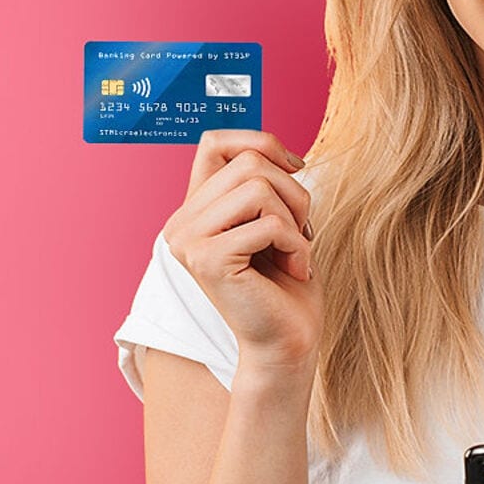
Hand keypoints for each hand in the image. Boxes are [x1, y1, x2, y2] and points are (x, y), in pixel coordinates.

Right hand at [162, 129, 318, 366]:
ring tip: (296, 251)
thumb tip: (276, 150)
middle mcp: (182, 222)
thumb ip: (262, 183)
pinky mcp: (208, 259)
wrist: (287, 342)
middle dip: (293, 191)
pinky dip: (297, 245)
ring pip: (259, 186)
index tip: (295, 168)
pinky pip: (269, 223)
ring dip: (295, 218)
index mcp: (195, 209)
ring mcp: (189, 240)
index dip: (260, 141)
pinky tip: (296, 270)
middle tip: (301, 231)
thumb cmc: (286, 283)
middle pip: (249, 162)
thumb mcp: (274, 219)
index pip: (214, 141)